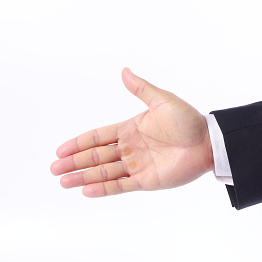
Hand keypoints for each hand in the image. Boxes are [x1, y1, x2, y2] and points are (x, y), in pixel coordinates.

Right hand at [51, 68, 213, 196]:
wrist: (207, 142)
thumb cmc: (187, 120)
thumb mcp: (161, 101)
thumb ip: (141, 89)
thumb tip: (124, 71)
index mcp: (130, 129)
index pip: (98, 137)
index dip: (79, 143)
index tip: (60, 150)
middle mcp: (130, 148)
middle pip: (96, 156)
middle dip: (75, 162)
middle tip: (54, 169)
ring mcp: (137, 165)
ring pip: (104, 172)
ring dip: (84, 177)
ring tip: (63, 182)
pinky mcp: (147, 180)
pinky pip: (121, 186)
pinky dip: (104, 188)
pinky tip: (86, 191)